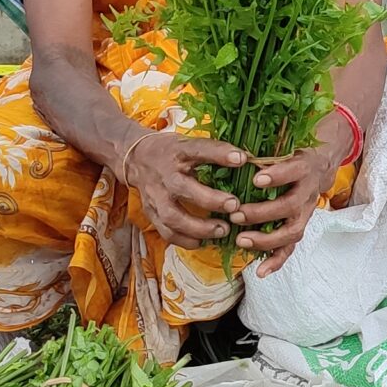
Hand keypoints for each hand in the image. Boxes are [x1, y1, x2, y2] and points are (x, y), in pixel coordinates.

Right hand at [120, 130, 248, 246]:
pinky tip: (203, 242)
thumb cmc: (173, 152)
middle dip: (211, 199)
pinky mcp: (151, 212)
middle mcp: (165, 174)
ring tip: (223, 230)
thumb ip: (214, 152)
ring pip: (174, 216)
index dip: (220, 153)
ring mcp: (156, 196)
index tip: (242, 159)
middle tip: (235, 205)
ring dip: (200, 227)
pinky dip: (185, 240)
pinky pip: (166, 232)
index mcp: (178, 152)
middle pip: (184, 188)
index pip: (198, 149)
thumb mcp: (190, 144)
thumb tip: (250, 160)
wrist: (136, 158)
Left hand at [229, 140, 346, 275]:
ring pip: (292, 231)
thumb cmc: (292, 154)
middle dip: (262, 213)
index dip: (278, 176)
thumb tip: (232, 153)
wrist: (320, 165)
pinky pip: (290, 249)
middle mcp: (307, 192)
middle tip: (236, 215)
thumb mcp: (283, 146)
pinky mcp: (300, 227)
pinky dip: (275, 262)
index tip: (256, 179)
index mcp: (303, 168)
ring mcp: (305, 212)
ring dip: (266, 239)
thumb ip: (264, 153)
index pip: (293, 171)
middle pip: (290, 206)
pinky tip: (260, 272)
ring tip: (241, 240)